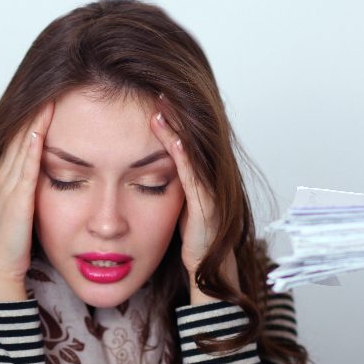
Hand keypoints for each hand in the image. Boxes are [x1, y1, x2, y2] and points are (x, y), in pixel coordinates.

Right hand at [0, 102, 53, 300]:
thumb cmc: (14, 249)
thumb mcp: (26, 213)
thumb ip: (33, 195)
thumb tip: (48, 180)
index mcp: (7, 183)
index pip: (18, 143)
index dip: (30, 119)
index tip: (46, 96)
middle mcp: (4, 182)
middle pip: (16, 138)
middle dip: (30, 112)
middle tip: (45, 83)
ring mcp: (8, 192)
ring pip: (19, 149)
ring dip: (31, 123)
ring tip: (46, 97)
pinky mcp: (15, 205)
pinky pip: (23, 172)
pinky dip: (29, 150)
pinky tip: (38, 132)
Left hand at [149, 106, 237, 303]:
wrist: (210, 275)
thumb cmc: (194, 244)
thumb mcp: (176, 208)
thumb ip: (171, 187)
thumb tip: (151, 169)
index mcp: (201, 182)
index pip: (184, 144)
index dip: (172, 120)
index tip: (155, 97)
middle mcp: (210, 183)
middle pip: (191, 141)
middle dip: (175, 114)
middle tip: (158, 88)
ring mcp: (212, 194)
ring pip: (193, 154)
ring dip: (176, 127)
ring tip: (161, 103)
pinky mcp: (209, 209)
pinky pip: (194, 176)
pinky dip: (183, 155)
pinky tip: (171, 136)